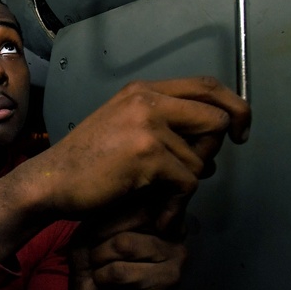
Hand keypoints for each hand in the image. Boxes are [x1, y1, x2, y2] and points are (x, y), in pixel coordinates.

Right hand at [27, 76, 249, 216]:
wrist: (51, 180)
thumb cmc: (86, 162)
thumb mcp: (123, 125)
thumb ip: (163, 121)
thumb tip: (209, 135)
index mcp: (142, 91)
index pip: (207, 86)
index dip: (233, 106)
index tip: (239, 129)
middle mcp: (146, 101)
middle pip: (216, 118)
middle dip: (215, 149)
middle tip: (198, 168)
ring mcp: (147, 126)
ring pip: (202, 158)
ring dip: (187, 181)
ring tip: (161, 191)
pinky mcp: (147, 156)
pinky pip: (188, 180)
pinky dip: (176, 198)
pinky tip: (158, 203)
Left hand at [68, 196, 188, 289]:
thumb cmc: (92, 257)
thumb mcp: (92, 227)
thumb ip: (107, 211)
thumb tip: (118, 196)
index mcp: (161, 215)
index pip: (135, 202)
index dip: (106, 219)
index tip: (93, 236)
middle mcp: (176, 234)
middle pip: (130, 220)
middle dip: (101, 242)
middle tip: (95, 257)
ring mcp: (175, 260)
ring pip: (124, 245)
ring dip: (99, 259)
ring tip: (99, 269)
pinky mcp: (166, 285)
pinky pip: (120, 271)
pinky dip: (102, 277)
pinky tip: (106, 284)